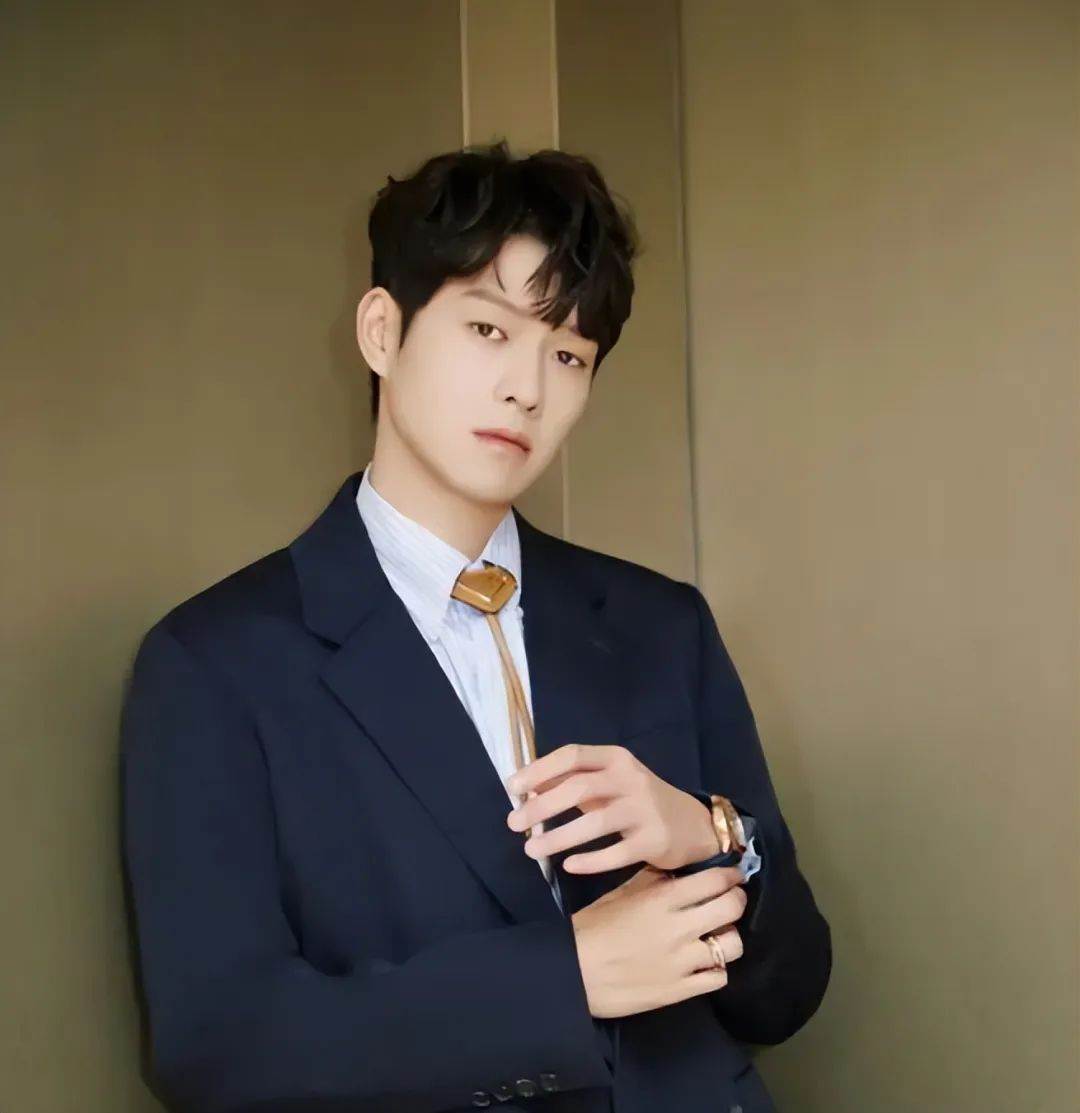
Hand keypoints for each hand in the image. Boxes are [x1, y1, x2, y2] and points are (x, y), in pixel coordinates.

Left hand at [504, 742, 723, 872]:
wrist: (692, 825)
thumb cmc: (639, 801)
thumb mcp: (610, 782)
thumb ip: (574, 781)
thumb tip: (528, 788)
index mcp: (616, 758)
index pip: (573, 755)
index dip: (540, 770)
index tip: (513, 788)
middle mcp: (631, 779)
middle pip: (579, 788)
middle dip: (542, 806)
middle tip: (514, 823)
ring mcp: (645, 810)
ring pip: (595, 822)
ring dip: (558, 837)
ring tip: (531, 849)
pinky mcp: (654, 841)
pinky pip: (616, 853)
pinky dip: (589, 861)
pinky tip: (568, 866)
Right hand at [570, 864, 746, 1017]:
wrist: (574, 973)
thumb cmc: (593, 927)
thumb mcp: (620, 893)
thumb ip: (651, 880)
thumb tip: (675, 869)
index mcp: (662, 899)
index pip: (714, 880)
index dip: (730, 876)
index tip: (733, 876)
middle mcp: (679, 928)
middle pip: (731, 908)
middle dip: (736, 900)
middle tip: (730, 900)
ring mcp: (683, 962)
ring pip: (732, 945)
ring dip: (728, 937)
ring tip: (717, 935)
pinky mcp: (680, 991)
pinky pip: (719, 978)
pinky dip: (717, 968)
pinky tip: (705, 963)